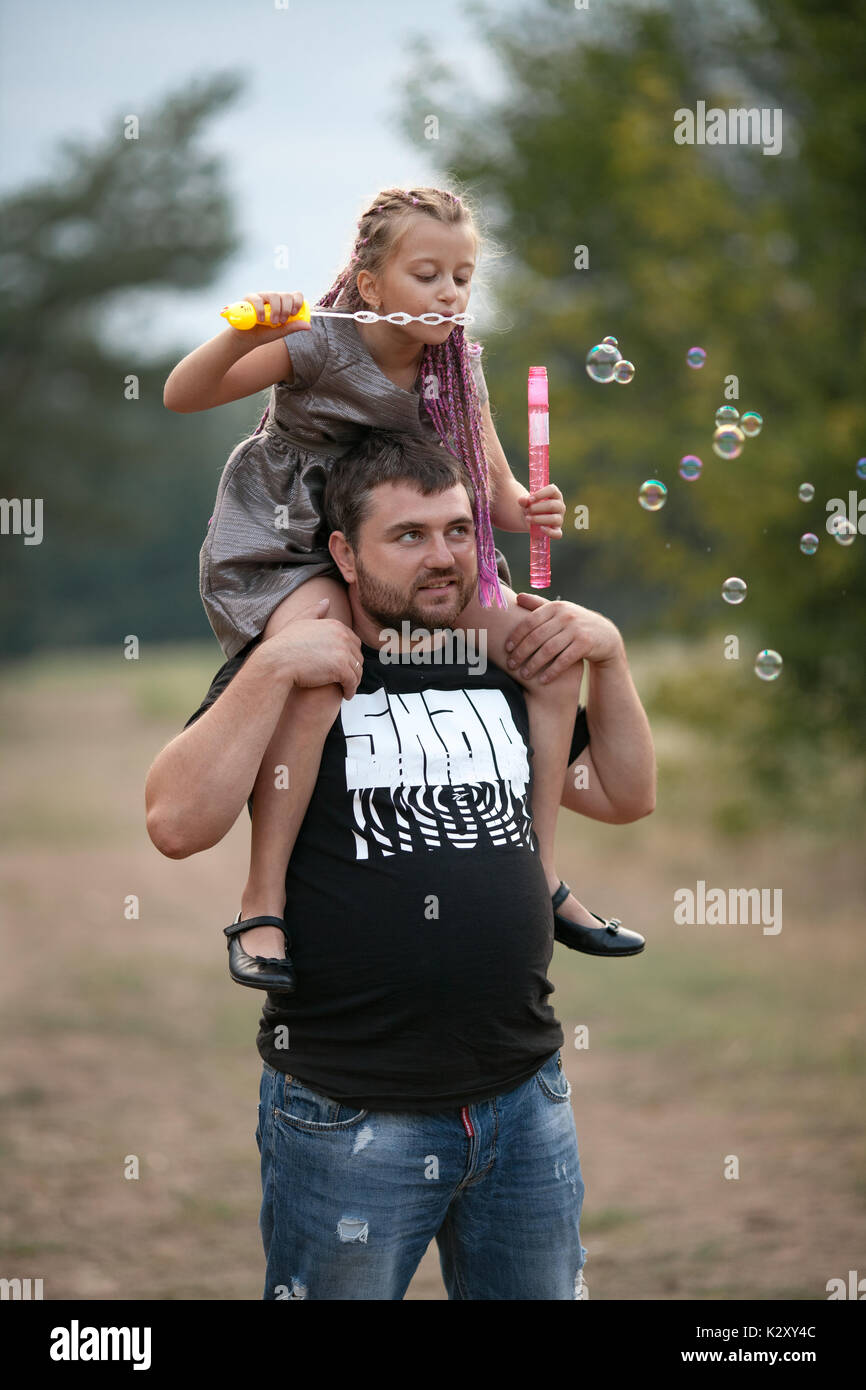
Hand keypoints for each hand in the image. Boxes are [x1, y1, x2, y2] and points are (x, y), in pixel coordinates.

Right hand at [229, 290, 311, 341]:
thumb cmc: (264, 333)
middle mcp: (274, 298)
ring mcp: (262, 296)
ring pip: (274, 295)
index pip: (295, 295)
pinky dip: (261, 310)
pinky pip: (258, 299)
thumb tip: (309, 326)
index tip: (294, 313)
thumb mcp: (280, 332)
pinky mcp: (250, 298)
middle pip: (285, 295)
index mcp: (283, 304)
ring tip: (273, 322)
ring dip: (276, 310)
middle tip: (282, 321)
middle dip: (286, 309)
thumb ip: (293, 327)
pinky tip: (261, 320)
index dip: (297, 302)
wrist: (247, 338)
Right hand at [259, 598, 363, 699]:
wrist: (277, 661)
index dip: (350, 655)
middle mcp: (342, 636)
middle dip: (354, 668)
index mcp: (335, 625)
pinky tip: (345, 694)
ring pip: (357, 670)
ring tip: (347, 688)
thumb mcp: (299, 621)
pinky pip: (352, 681)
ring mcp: (343, 652)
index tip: (344, 665)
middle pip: (358, 656)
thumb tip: (326, 601)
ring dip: (354, 680)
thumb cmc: (284, 644)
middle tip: (348, 679)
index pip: (353, 642)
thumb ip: (315, 611)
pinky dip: (351, 690)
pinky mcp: (341, 669)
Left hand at [504, 593, 623, 682]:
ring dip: (534, 664)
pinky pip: (564, 660)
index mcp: (555, 607)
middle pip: (537, 637)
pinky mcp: (586, 644)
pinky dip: (552, 672)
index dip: (516, 636)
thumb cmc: (574, 623)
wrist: (605, 635)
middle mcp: (566, 616)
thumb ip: (538, 605)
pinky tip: (542, 681)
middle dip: (521, 653)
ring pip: (549, 650)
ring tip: (524, 674)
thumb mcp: (559, 611)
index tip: (506, 649)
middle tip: (510, 665)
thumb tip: (517, 597)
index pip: (530, 621)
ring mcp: (576, 630)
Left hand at [518, 483, 564, 537]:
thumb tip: (522, 500)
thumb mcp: (526, 502)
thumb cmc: (531, 506)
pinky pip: (557, 534)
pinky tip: (541, 529)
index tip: (530, 499)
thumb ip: (524, 500)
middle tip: (527, 510)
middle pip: (552, 505)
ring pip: (554, 519)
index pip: (552, 490)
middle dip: (536, 508)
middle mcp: (560, 506)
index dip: (541, 494)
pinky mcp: (557, 530)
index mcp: (554, 494)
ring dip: (539, 519)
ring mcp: (559, 518)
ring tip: (528, 518)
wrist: (529, 518)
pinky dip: (550, 532)